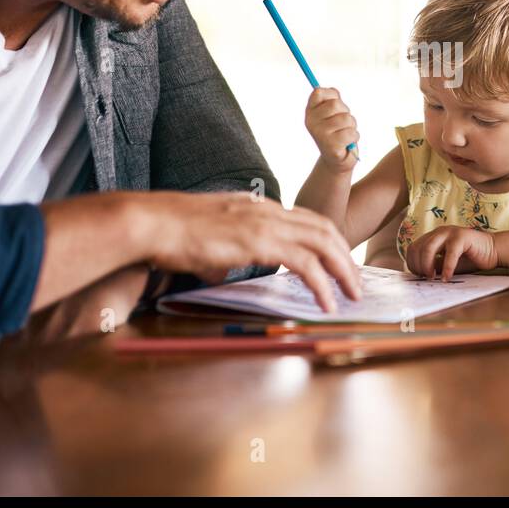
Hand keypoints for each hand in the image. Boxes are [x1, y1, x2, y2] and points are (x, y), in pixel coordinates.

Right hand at [142, 192, 361, 311]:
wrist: (153, 222)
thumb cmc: (171, 230)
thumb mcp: (210, 236)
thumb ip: (224, 248)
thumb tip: (221, 267)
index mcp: (259, 206)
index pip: (307, 220)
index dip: (329, 242)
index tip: (339, 263)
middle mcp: (268, 210)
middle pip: (324, 228)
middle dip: (346, 257)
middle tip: (355, 283)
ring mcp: (265, 223)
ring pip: (323, 242)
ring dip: (343, 270)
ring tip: (352, 294)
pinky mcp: (259, 242)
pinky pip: (304, 263)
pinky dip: (322, 284)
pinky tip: (326, 302)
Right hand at [305, 87, 358, 172]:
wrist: (337, 159)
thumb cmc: (337, 132)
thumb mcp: (333, 113)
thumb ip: (332, 99)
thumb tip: (333, 91)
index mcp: (310, 112)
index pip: (318, 92)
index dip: (332, 95)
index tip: (335, 105)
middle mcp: (311, 122)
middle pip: (335, 104)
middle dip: (345, 112)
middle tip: (342, 123)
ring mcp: (320, 134)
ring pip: (346, 118)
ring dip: (351, 126)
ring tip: (344, 133)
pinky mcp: (331, 146)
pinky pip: (351, 133)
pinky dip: (354, 137)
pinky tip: (347, 143)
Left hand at [405, 226, 497, 280]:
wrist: (493, 251)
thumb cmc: (470, 259)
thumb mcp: (446, 264)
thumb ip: (434, 265)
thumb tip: (419, 275)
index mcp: (433, 236)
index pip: (413, 248)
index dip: (412, 264)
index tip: (419, 276)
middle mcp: (439, 232)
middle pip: (417, 248)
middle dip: (418, 266)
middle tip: (427, 279)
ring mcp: (450, 232)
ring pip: (428, 248)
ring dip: (427, 266)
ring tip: (433, 278)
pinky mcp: (462, 237)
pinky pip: (449, 254)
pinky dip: (447, 269)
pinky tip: (447, 278)